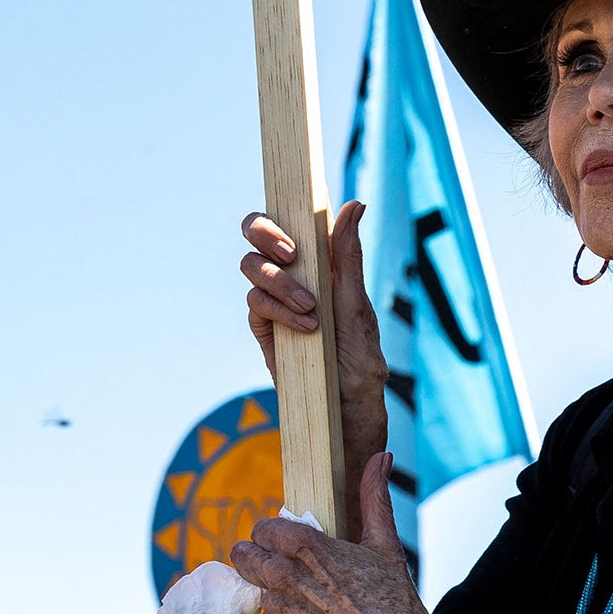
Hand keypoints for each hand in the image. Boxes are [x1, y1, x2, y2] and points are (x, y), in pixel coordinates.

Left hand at [232, 453, 441, 613]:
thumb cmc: (393, 601)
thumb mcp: (385, 544)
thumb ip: (374, 497)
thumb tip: (381, 456)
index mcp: (308, 548)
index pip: (263, 528)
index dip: (271, 531)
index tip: (280, 535)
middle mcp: (287, 580)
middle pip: (245, 558)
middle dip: (254, 555)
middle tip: (271, 558)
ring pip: (256, 592)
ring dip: (269, 591)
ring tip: (296, 592)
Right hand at [241, 202, 388, 537]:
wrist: (347, 411)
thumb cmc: (360, 357)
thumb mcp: (357, 302)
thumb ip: (349, 254)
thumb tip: (354, 202)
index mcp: (318, 259)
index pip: (288, 217)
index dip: (280, 209)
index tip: (297, 222)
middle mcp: (292, 273)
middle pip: (255, 231)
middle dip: (266, 234)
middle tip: (292, 252)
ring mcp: (273, 299)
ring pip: (252, 266)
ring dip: (280, 281)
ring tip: (311, 308)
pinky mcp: (262, 328)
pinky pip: (255, 304)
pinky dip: (278, 310)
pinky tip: (305, 327)